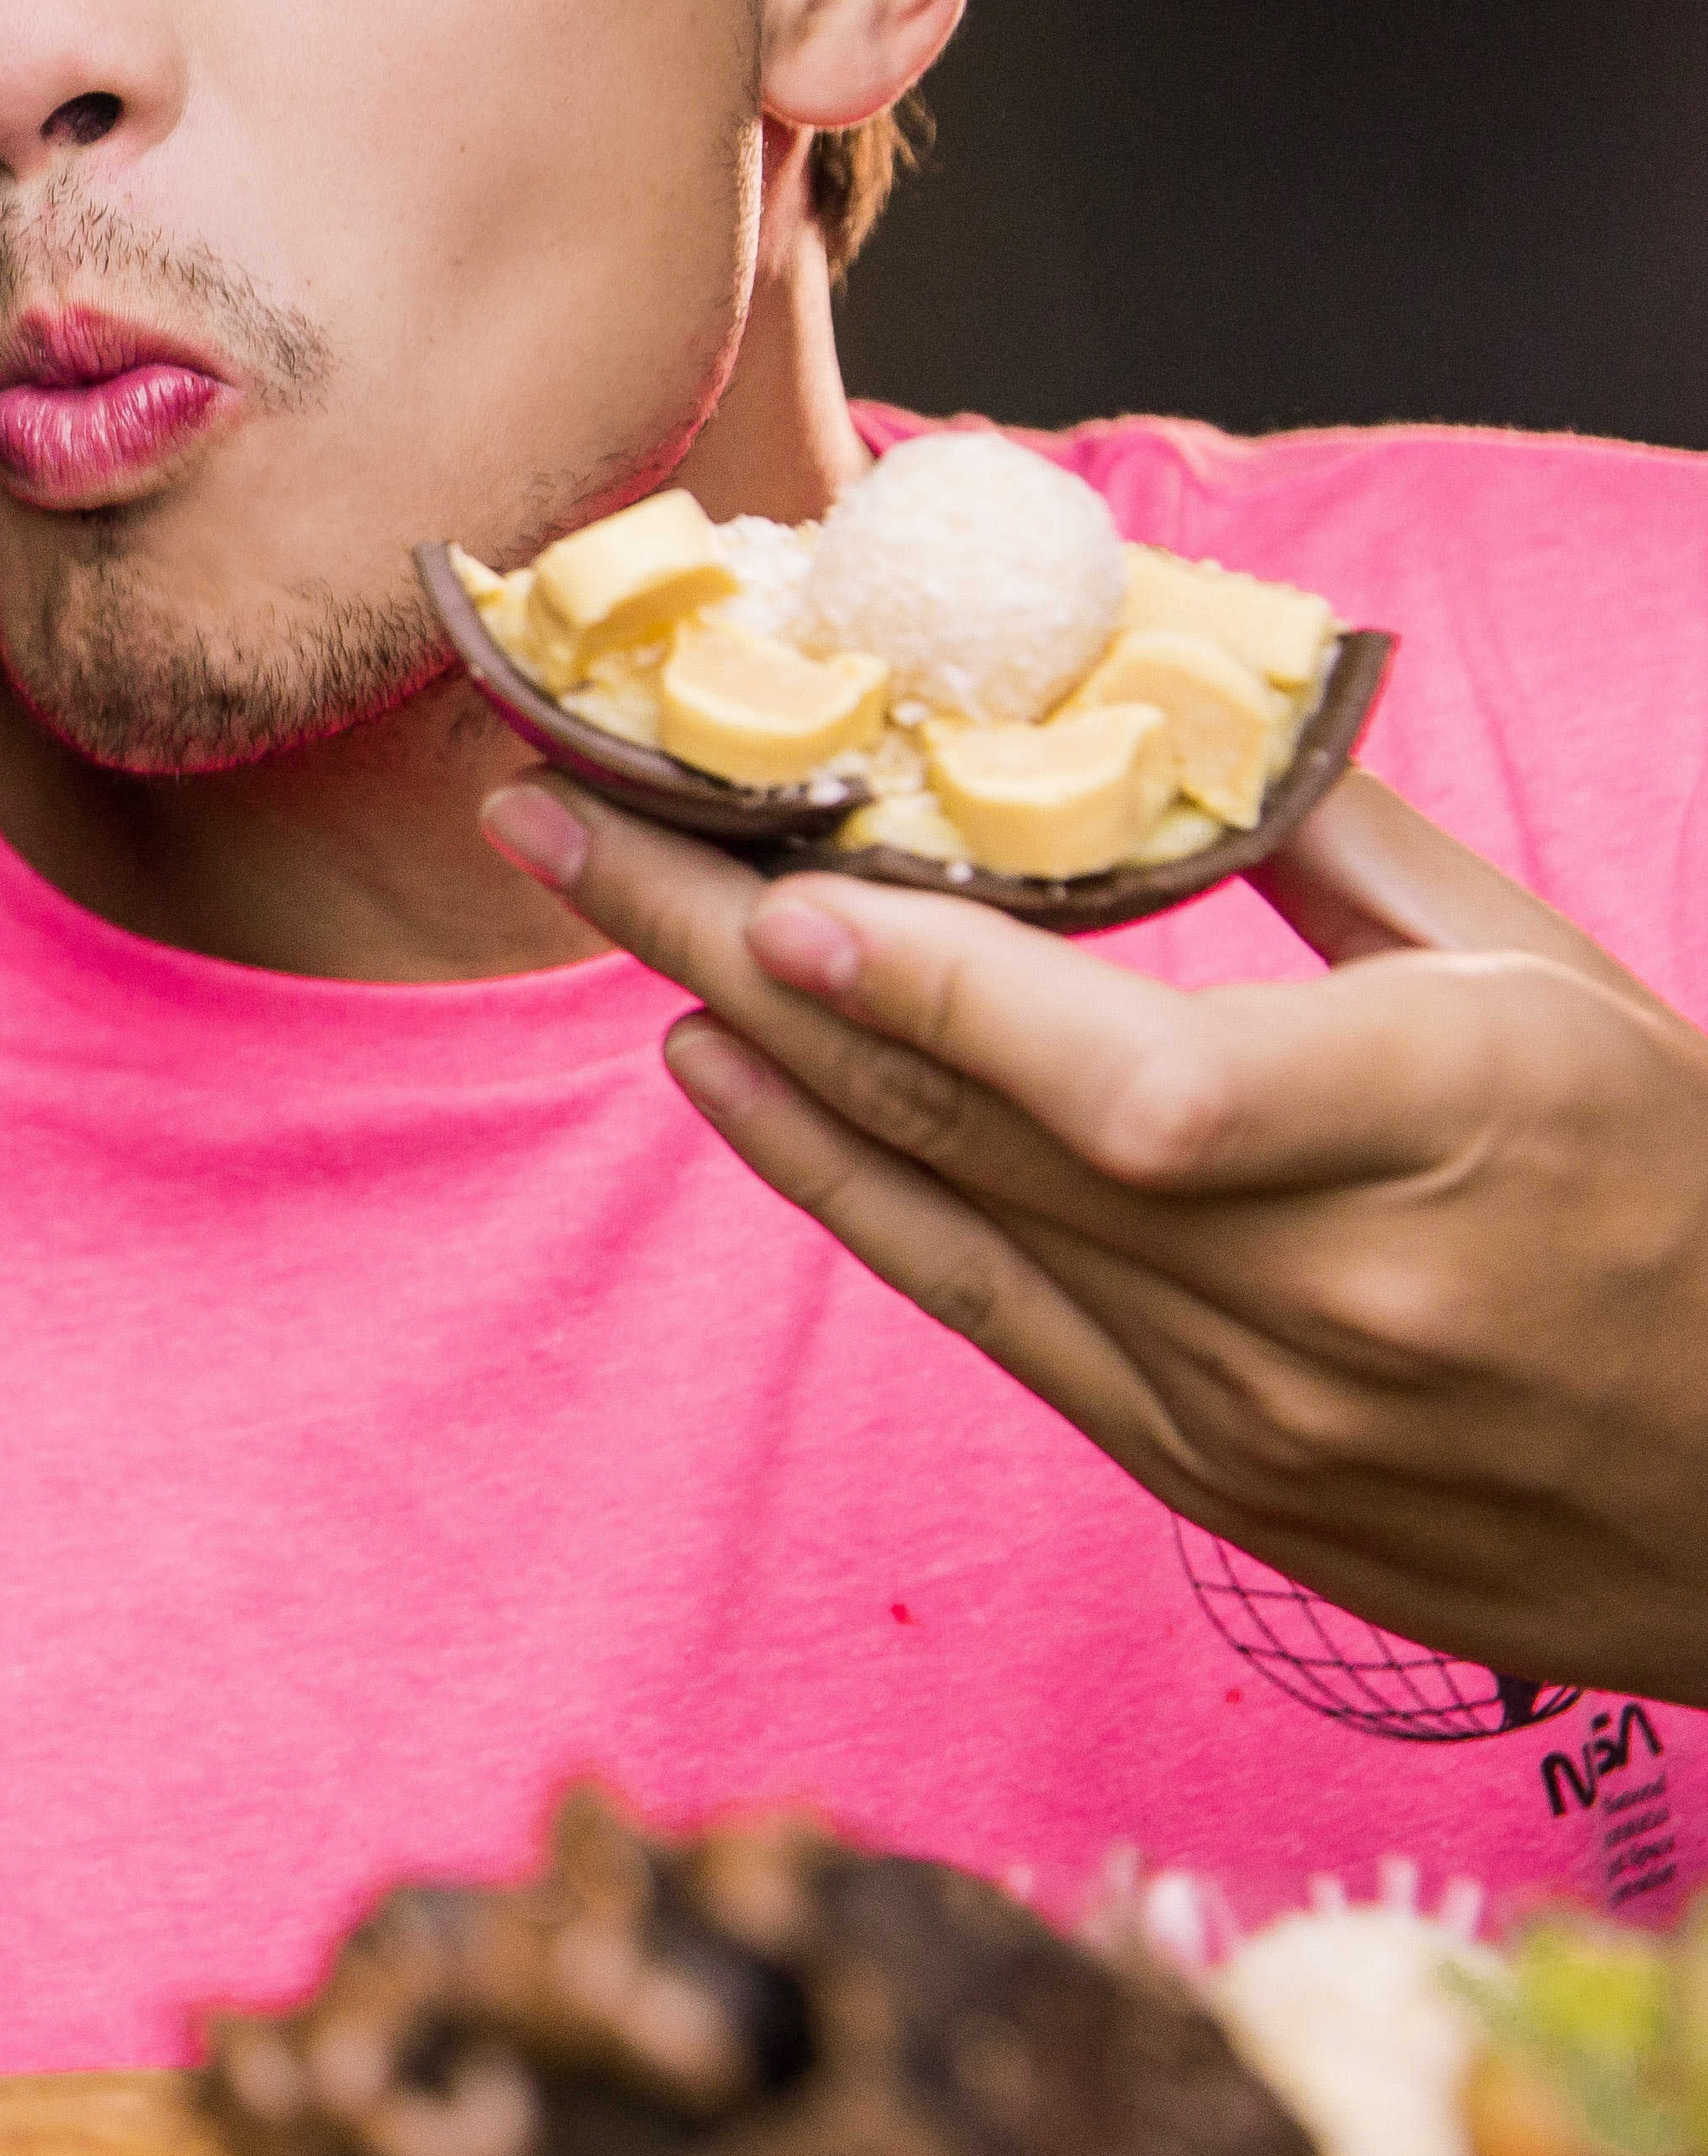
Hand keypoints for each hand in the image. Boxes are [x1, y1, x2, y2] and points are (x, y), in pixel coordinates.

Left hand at [496, 768, 1707, 1703]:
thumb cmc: (1693, 1196)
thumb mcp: (1553, 985)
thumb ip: (1333, 839)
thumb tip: (1141, 686)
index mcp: (1437, 1128)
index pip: (1130, 1086)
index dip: (936, 1000)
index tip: (777, 896)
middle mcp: (1321, 1287)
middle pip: (968, 1115)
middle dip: (729, 953)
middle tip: (561, 820)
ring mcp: (1246, 1403)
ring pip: (936, 1205)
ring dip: (743, 1050)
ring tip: (596, 900)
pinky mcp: (1198, 1469)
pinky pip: (972, 1308)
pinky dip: (831, 1184)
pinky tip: (715, 1074)